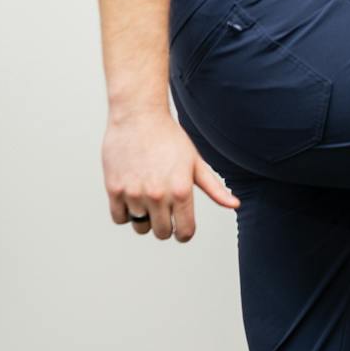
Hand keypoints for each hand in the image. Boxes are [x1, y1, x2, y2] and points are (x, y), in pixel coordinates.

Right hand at [102, 107, 238, 241]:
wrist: (138, 117)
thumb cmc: (169, 138)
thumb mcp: (196, 163)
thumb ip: (215, 189)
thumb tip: (235, 205)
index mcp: (181, 191)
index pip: (185, 232)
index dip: (184, 233)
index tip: (182, 229)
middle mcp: (158, 195)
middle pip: (162, 232)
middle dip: (165, 226)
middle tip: (165, 212)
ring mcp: (134, 193)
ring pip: (140, 227)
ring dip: (144, 218)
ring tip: (148, 198)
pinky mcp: (114, 189)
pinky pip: (119, 218)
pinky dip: (125, 213)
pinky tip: (132, 198)